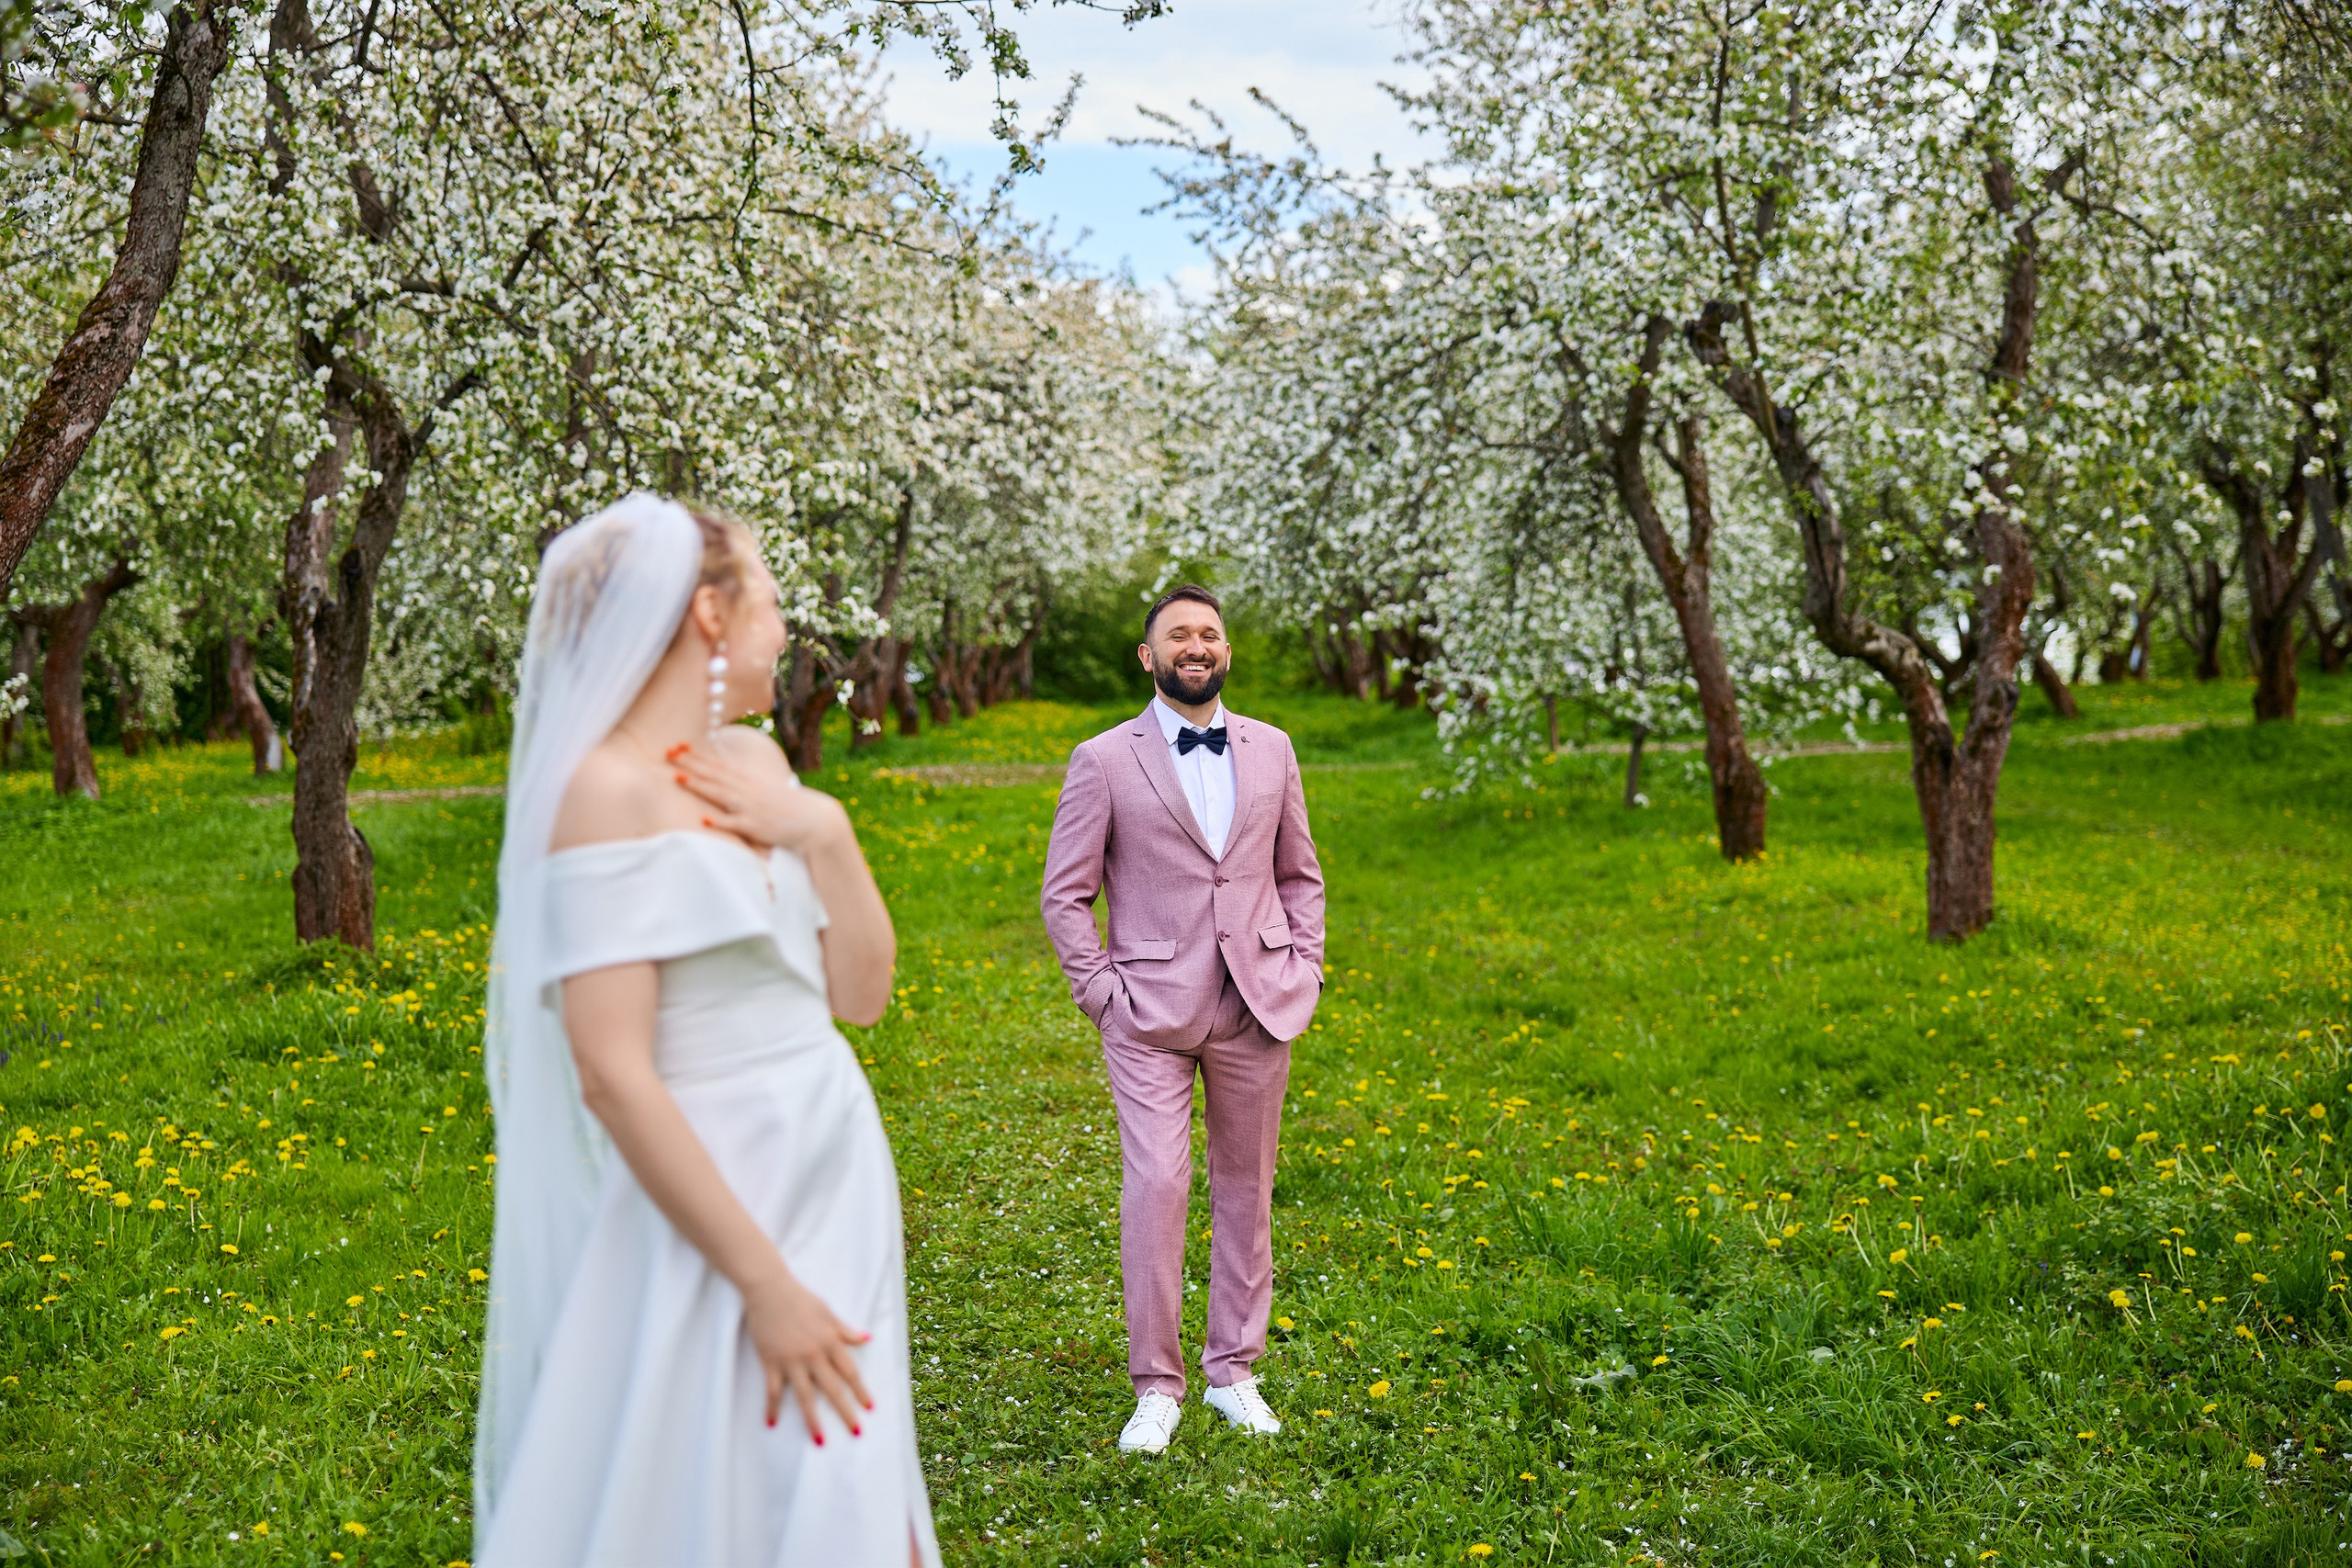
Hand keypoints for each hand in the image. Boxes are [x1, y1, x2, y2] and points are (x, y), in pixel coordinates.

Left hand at [672, 739, 847, 852]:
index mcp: (749, 780)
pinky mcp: (756, 827)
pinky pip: (735, 824)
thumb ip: (743, 785)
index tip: (677, 745)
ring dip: (699, 785)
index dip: (697, 754)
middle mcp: (747, 790)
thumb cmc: (787, 806)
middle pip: (714, 774)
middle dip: (690, 763)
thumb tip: (723, 779)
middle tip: (668, 752)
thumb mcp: (764, 790)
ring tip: (678, 777)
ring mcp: (751, 807)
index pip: (718, 763)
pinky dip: (720, 821)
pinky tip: (704, 820)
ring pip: (720, 794)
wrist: (815, 820)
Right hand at [742, 1270, 873, 1441]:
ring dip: (813, 1421)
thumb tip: (866, 1339)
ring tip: (820, 1441)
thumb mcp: (828, 1312)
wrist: (768, 1289)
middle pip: (833, 1389)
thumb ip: (845, 1331)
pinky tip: (772, 1423)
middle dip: (845, 1412)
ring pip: (805, 1397)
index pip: (850, 1372)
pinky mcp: (771, 1362)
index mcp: (829, 1341)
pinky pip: (773, 1391)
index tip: (869, 1408)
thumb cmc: (800, 1298)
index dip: (861, 1391)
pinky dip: (772, 1408)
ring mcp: (791, 1361)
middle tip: (855, 1432)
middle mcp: (813, 1354)